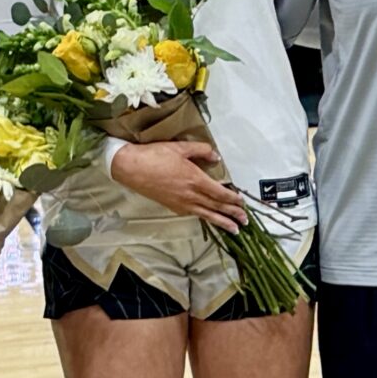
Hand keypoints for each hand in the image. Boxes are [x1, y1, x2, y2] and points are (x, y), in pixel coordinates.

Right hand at [110, 141, 247, 229]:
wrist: (132, 168)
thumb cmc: (155, 155)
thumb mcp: (181, 148)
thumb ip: (202, 151)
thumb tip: (216, 157)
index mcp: (195, 180)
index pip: (220, 193)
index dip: (233, 199)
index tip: (242, 203)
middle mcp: (191, 195)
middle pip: (216, 207)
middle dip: (232, 214)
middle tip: (245, 221)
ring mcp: (181, 203)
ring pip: (206, 215)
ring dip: (222, 222)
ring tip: (234, 230)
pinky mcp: (172, 206)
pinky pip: (193, 214)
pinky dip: (205, 218)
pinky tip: (209, 219)